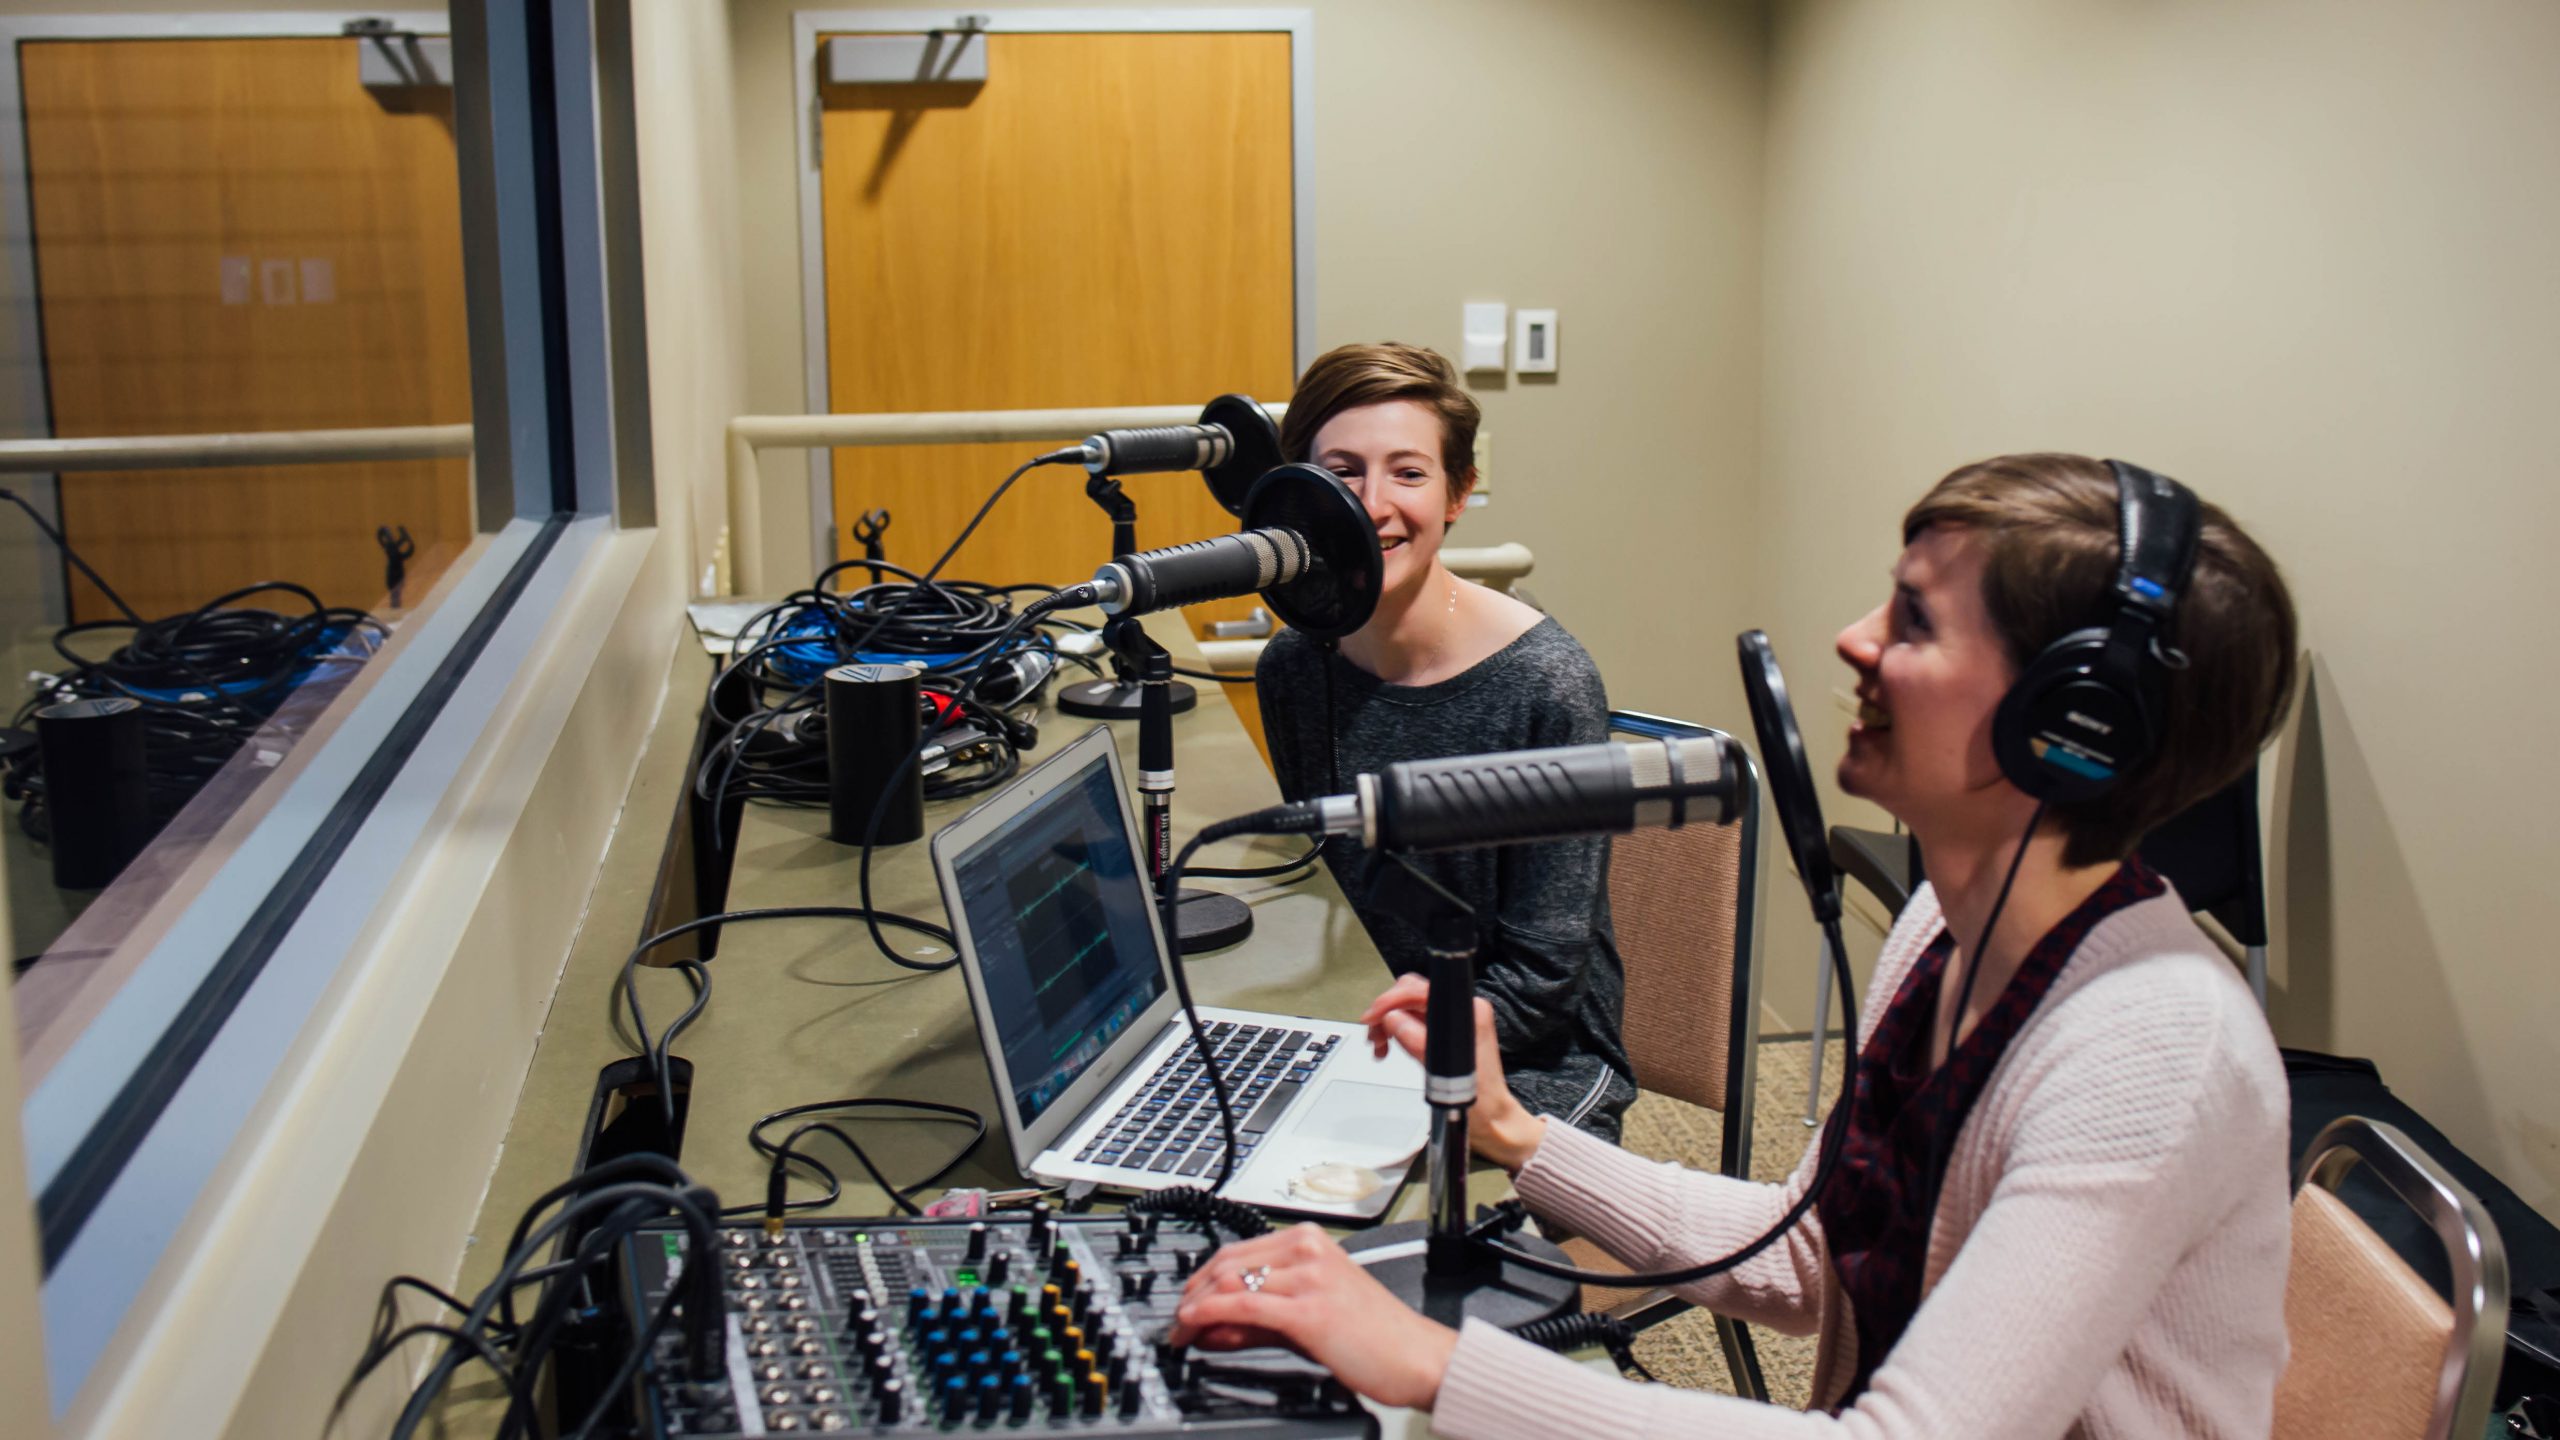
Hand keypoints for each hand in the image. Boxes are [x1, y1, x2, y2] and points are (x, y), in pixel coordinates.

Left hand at [1167, 1223, 1459, 1410]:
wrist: (1418, 1358)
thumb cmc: (1376, 1338)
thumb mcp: (1309, 1317)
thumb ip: (1259, 1320)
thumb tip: (1210, 1324)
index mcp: (1311, 1241)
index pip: (1237, 1251)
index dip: (1202, 1279)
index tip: (1186, 1303)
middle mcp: (1308, 1250)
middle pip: (1227, 1262)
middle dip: (1191, 1292)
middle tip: (1175, 1321)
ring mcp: (1309, 1276)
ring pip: (1230, 1282)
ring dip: (1194, 1308)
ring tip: (1180, 1331)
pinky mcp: (1309, 1309)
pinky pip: (1244, 1306)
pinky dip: (1210, 1315)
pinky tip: (1195, 1326)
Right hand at [1359, 975, 1546, 1171]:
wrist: (1493, 1120)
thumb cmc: (1480, 1101)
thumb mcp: (1445, 1073)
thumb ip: (1419, 1042)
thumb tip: (1392, 1019)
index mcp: (1469, 1011)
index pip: (1421, 990)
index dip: (1392, 1000)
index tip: (1373, 1018)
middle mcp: (1462, 1010)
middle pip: (1411, 993)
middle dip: (1386, 1011)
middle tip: (1373, 1036)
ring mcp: (1452, 1020)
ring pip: (1407, 1007)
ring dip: (1387, 1023)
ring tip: (1379, 1047)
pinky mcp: (1444, 1032)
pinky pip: (1412, 1021)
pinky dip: (1395, 1031)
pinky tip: (1388, 1048)